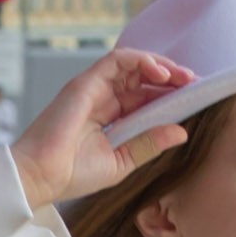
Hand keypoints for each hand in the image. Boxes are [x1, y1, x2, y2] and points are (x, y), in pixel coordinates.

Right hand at [9, 48, 194, 213]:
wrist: (41, 176)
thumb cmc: (72, 174)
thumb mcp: (122, 161)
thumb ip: (150, 144)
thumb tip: (182, 131)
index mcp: (110, 118)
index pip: (144, 98)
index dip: (169, 95)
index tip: (193, 98)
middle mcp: (102, 99)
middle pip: (141, 78)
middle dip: (171, 77)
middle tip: (194, 82)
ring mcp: (93, 89)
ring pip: (132, 64)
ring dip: (160, 66)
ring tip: (182, 76)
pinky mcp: (85, 83)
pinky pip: (117, 60)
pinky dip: (141, 61)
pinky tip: (161, 74)